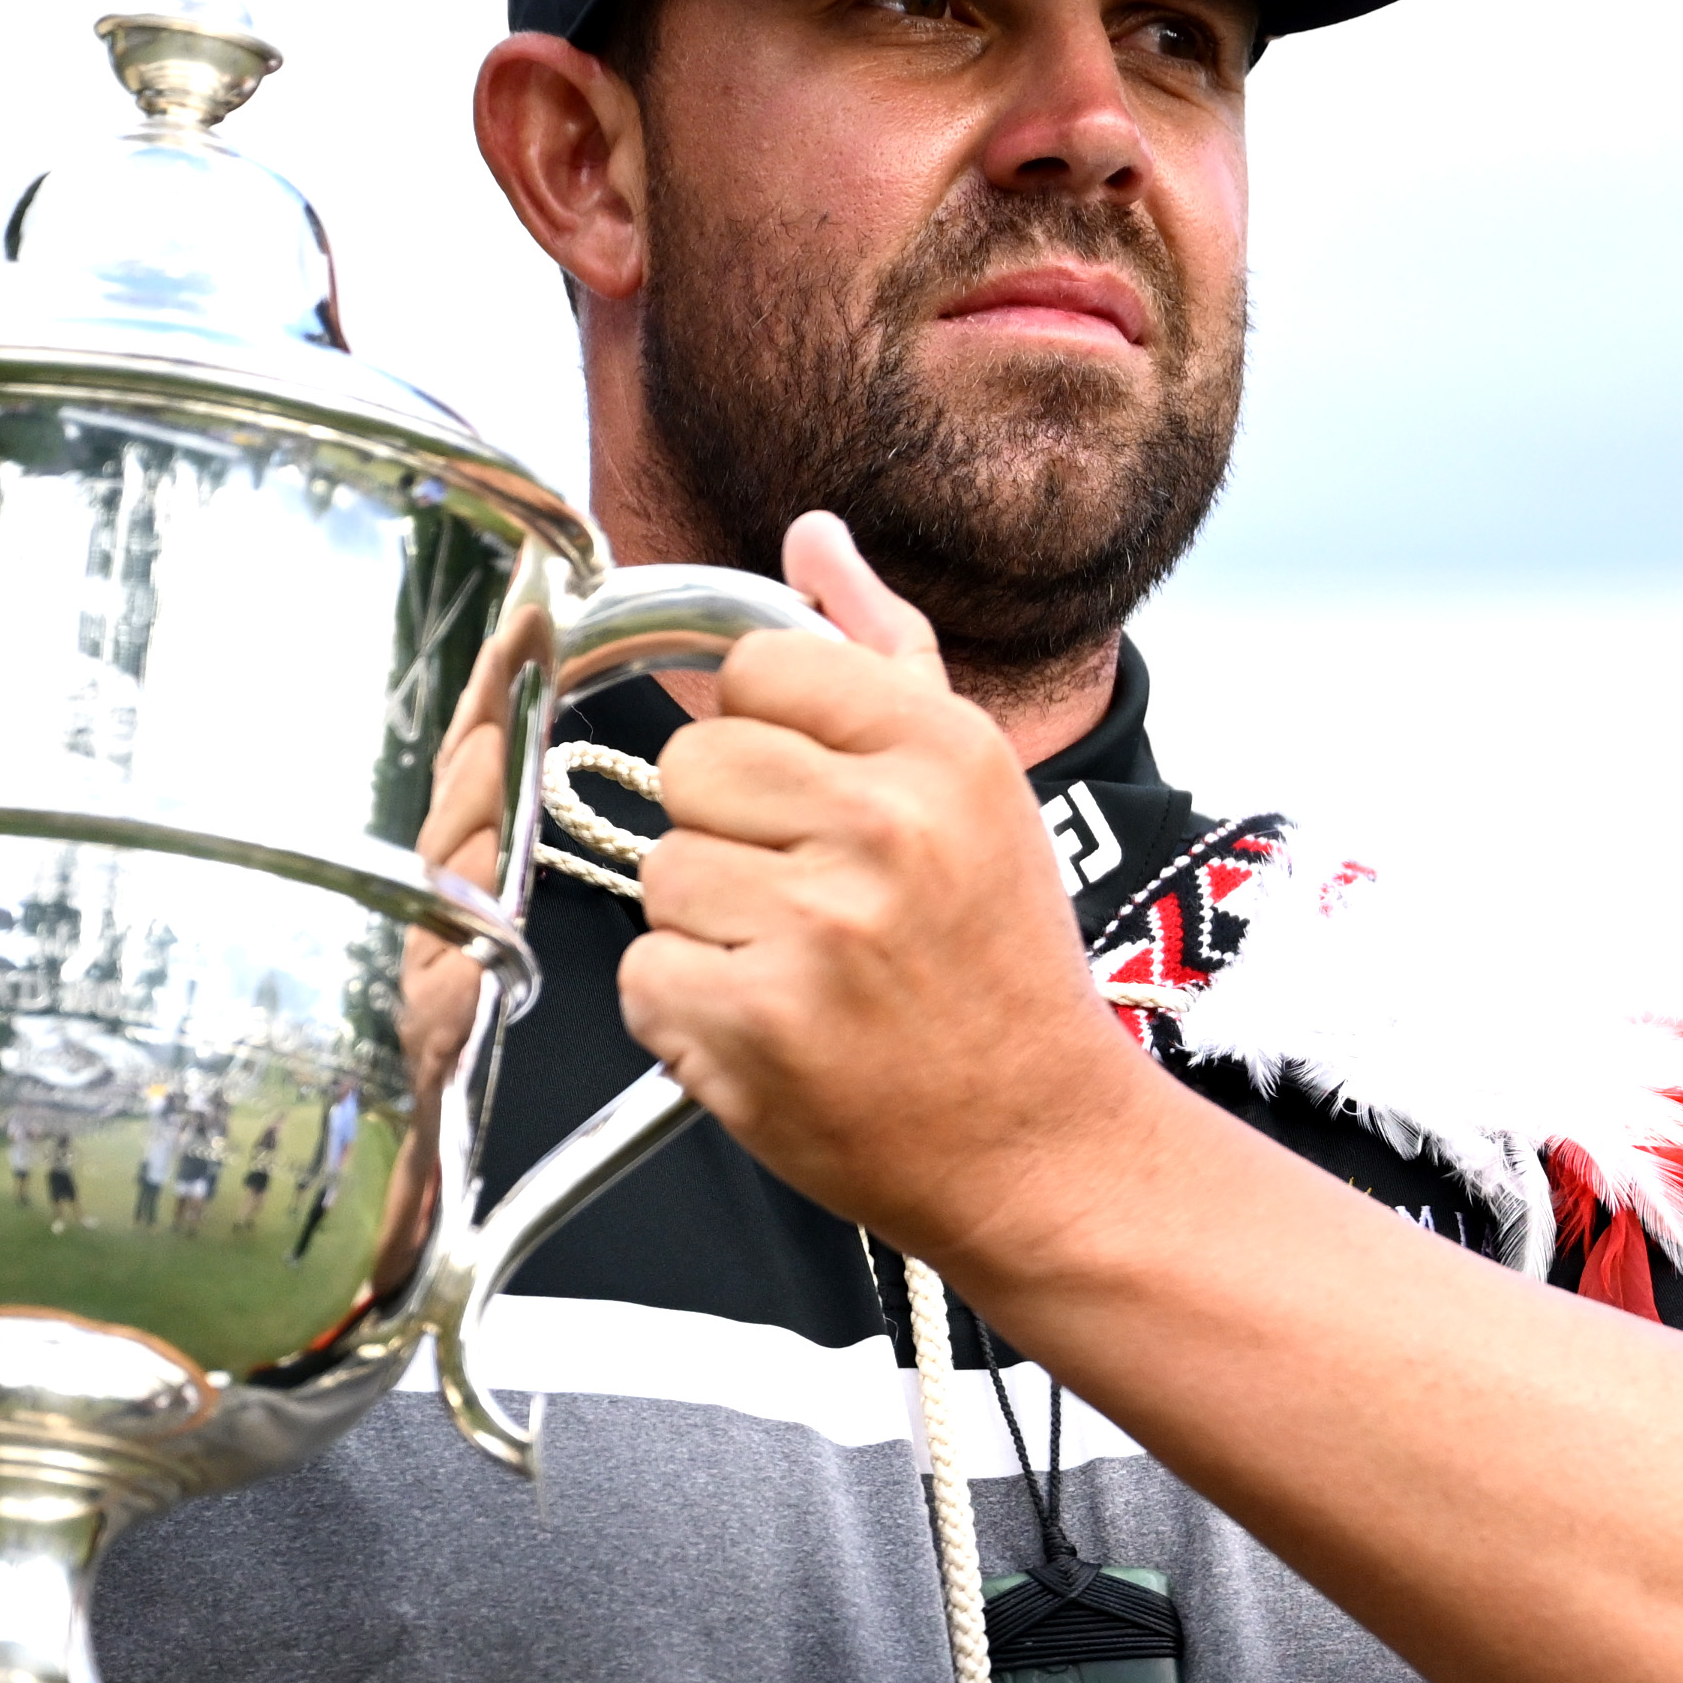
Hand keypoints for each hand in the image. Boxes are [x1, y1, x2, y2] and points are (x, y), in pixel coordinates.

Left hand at [615, 513, 1170, 1264]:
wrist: (1039, 1145)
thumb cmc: (998, 967)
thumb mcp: (974, 790)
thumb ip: (882, 654)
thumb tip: (812, 537)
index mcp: (942, 750)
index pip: (758, 669)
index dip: (770, 744)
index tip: (821, 807)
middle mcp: (884, 826)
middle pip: (690, 766)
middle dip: (730, 837)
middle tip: (815, 905)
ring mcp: (816, 929)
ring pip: (660, 872)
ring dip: (709, 932)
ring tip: (803, 975)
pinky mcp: (754, 1026)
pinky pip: (643, 977)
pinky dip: (690, 1016)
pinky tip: (775, 1032)